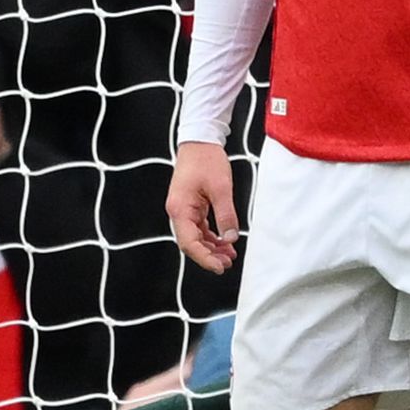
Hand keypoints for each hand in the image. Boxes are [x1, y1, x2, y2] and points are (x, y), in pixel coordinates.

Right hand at [167, 140, 240, 272]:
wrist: (200, 142)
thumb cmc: (207, 161)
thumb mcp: (222, 189)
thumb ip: (226, 215)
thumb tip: (231, 238)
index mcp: (180, 209)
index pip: (189, 242)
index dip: (204, 258)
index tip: (220, 267)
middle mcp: (178, 211)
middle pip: (190, 243)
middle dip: (209, 256)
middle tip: (228, 264)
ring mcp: (183, 209)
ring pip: (196, 236)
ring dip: (211, 247)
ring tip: (230, 255)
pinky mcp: (191, 206)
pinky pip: (199, 227)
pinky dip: (212, 237)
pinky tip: (225, 242)